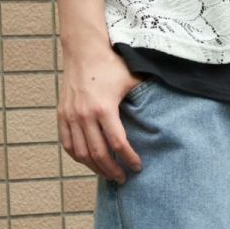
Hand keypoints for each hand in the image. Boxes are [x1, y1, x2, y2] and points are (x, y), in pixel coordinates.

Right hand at [58, 53, 145, 182]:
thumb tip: (168, 110)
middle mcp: (84, 115)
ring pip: (81, 153)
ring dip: (95, 167)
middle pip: (98, 154)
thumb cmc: (110, 64)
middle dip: (112, 170)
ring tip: (107, 174)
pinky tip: (89, 162)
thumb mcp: (132, 79)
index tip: (137, 167)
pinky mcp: (62, 115)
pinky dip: (78, 157)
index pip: (118, 144)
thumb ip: (145, 97)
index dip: (129, 159)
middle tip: (123, 178)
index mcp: (104, 108)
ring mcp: (71, 116)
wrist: (83, 50)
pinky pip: (68, 144)